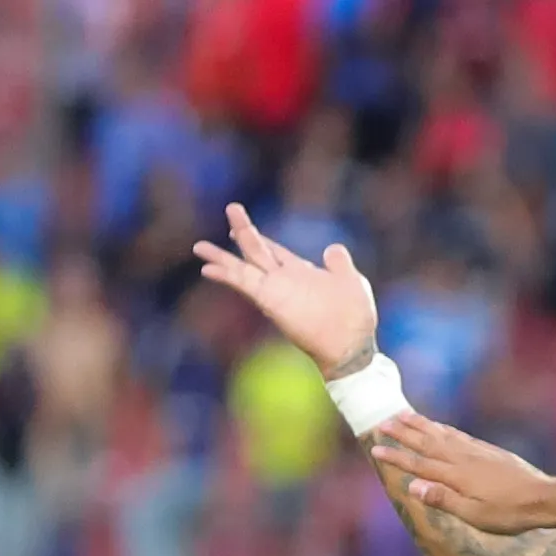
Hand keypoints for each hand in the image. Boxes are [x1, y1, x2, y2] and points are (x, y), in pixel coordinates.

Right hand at [192, 202, 377, 377]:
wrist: (352, 346)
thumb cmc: (356, 318)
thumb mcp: (352, 282)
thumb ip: (339, 263)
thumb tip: (332, 248)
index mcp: (302, 272)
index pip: (275, 252)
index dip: (261, 239)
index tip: (240, 227)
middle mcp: (285, 280)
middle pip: (257, 251)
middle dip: (243, 231)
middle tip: (232, 208)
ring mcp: (276, 290)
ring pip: (244, 266)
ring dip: (222, 256)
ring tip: (199, 246)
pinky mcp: (271, 301)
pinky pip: (244, 283)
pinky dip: (226, 275)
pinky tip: (207, 269)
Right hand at [369, 413, 555, 534]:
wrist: (544, 498)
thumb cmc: (510, 513)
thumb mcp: (475, 515)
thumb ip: (443, 500)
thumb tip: (412, 487)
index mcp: (456, 477)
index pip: (419, 464)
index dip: (396, 456)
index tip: (375, 448)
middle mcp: (463, 459)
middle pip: (427, 442)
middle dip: (403, 433)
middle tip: (382, 423)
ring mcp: (477, 452)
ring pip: (442, 434)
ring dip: (420, 425)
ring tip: (403, 414)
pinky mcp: (488, 451)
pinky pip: (458, 435)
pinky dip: (443, 428)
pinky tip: (438, 426)